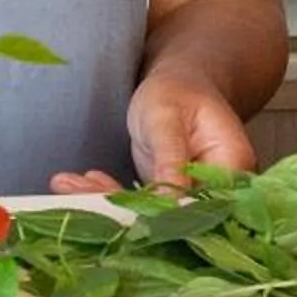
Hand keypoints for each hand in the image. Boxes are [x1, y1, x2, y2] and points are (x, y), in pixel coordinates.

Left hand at [48, 72, 255, 195]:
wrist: (178, 82)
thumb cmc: (178, 89)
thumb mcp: (167, 117)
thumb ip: (170, 159)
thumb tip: (170, 201)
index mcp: (232, 165)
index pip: (202, 203)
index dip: (162, 213)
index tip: (118, 207)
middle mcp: (218, 187)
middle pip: (173, 212)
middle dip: (122, 208)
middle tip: (73, 193)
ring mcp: (192, 194)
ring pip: (150, 212)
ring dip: (106, 201)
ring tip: (65, 185)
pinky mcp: (169, 195)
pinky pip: (139, 204)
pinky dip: (108, 195)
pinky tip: (78, 183)